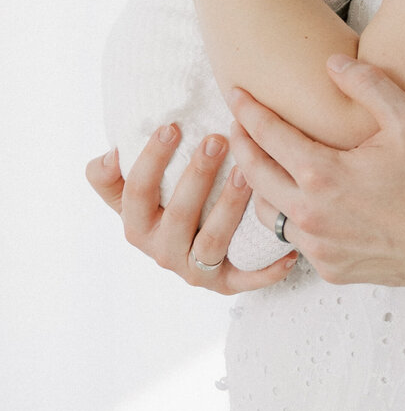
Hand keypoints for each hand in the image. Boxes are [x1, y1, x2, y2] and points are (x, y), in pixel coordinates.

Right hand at [86, 124, 297, 294]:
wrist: (188, 249)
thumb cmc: (164, 204)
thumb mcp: (133, 192)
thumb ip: (110, 176)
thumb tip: (111, 155)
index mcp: (137, 226)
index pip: (136, 193)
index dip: (151, 161)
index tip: (171, 126)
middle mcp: (162, 252)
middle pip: (178, 215)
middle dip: (197, 176)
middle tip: (217, 140)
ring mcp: (194, 270)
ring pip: (211, 242)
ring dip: (229, 208)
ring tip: (247, 175)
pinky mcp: (224, 284)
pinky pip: (246, 280)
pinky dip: (266, 271)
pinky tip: (287, 250)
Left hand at [229, 56, 404, 286]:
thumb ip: (368, 85)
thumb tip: (332, 63)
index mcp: (323, 174)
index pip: (268, 135)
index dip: (249, 111)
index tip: (236, 95)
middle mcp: (311, 214)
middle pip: (254, 174)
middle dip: (241, 145)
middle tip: (236, 126)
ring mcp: (319, 246)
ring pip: (268, 214)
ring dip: (261, 186)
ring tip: (265, 166)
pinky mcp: (331, 268)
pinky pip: (297, 241)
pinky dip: (294, 219)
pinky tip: (305, 203)